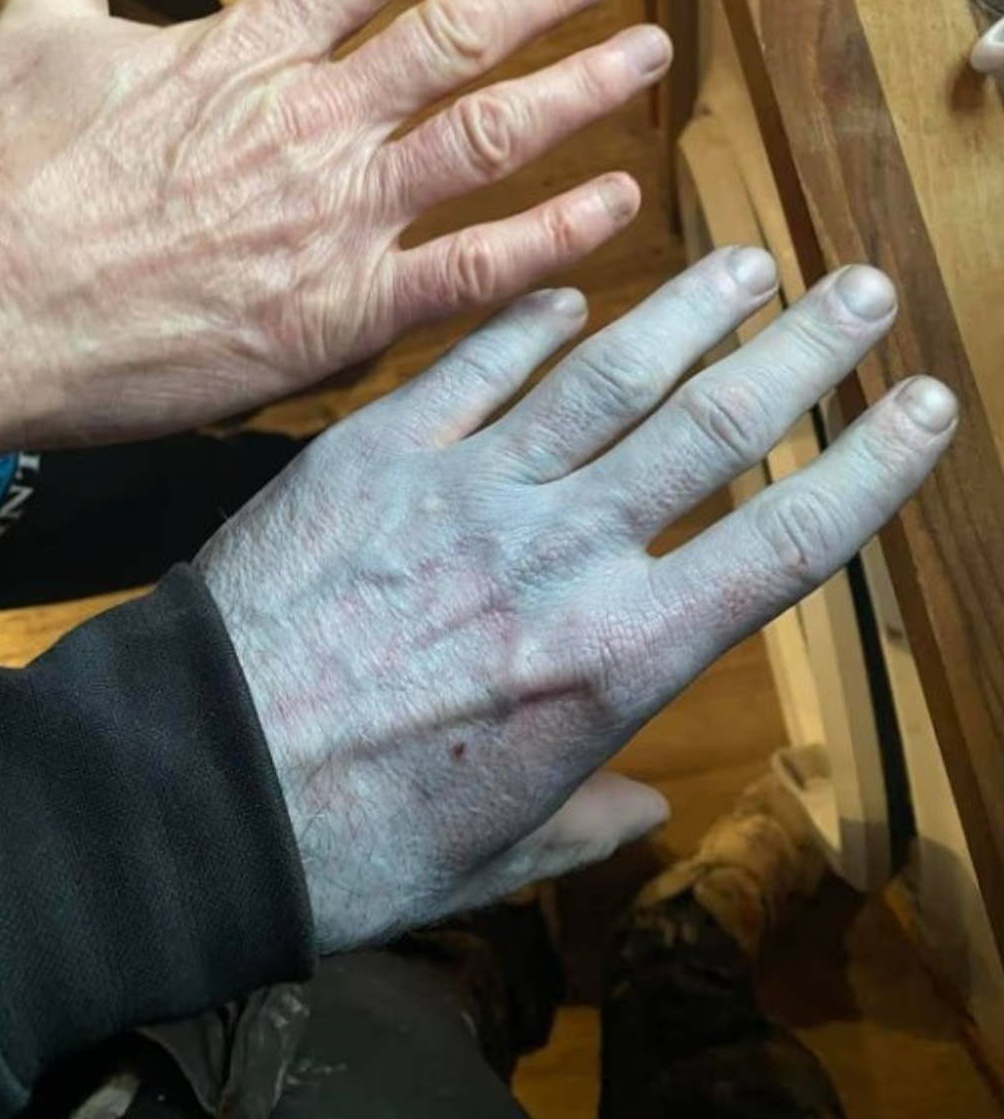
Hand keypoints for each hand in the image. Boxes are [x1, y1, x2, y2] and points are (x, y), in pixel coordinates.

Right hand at [0, 0, 669, 485]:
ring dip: (579, 91)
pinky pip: (472, 270)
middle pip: (456, 34)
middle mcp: (305, 122)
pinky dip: (553, 239)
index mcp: (237, 50)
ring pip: (488, 136)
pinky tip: (616, 209)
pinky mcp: (336, 316)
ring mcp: (331, 219)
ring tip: (643, 58)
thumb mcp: (33, 31)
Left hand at [198, 248, 956, 950]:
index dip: (871, 468)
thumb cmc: (349, 842)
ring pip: (607, 376)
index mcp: (615, 659)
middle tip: (861, 289)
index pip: (785, 544)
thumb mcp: (490, 858)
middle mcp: (563, 555)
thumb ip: (584, 821)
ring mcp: (467, 490)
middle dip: (803, 353)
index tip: (925, 407)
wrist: (193, 786)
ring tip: (750, 259)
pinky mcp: (374, 453)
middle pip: (713, 429)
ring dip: (689, 311)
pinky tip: (568, 290)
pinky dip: (526, 324)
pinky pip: (471, 367)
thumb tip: (647, 808)